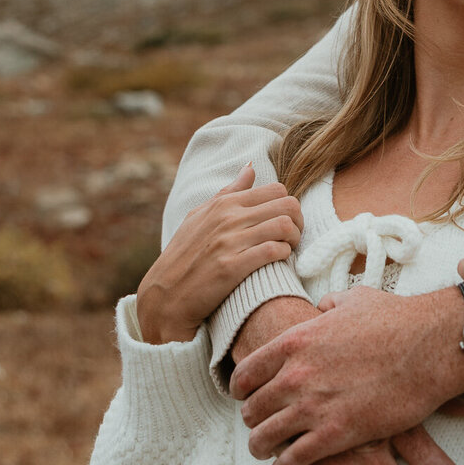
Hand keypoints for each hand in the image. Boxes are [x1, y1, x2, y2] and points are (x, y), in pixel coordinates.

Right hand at [137, 165, 302, 344]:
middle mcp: (228, 218)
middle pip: (287, 204)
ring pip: (285, 225)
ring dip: (294, 239)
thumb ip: (229, 192)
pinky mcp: (232, 267)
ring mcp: (230, 242)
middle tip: (293, 236)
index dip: (288, 205)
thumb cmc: (183, 256)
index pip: (276, 188)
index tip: (285, 221)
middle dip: (298, 220)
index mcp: (223, 204)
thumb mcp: (200, 216)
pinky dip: (284, 255)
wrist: (165, 297)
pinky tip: (278, 261)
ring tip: (287, 248)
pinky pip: (273, 250)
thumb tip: (250, 167)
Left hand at [229, 283, 463, 464]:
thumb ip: (329, 305)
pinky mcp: (335, 434)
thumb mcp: (354, 300)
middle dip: (253, 419)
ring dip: (262, 447)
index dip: (242, 389)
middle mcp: (295, 374)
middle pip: (251, 409)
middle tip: (261, 424)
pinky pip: (292, 460)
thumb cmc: (397, 319)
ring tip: (267, 451)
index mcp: (295, 341)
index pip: (245, 373)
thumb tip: (322, 305)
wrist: (430, 345)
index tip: (247, 396)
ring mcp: (313, 406)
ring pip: (263, 438)